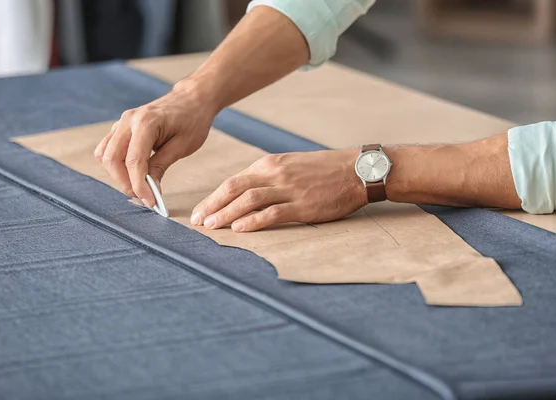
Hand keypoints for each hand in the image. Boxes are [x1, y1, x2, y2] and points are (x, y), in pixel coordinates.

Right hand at [94, 82, 215, 206]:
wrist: (192, 99)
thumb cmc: (192, 120)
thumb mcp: (182, 146)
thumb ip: (161, 166)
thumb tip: (149, 189)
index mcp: (146, 122)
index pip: (134, 160)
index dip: (139, 185)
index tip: (150, 202)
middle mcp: (128, 120)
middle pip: (112, 158)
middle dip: (125, 182)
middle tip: (144, 197)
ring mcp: (122, 122)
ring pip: (105, 155)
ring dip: (117, 175)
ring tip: (138, 186)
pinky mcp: (121, 128)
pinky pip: (107, 149)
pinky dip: (115, 165)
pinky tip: (132, 174)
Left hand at [191, 150, 366, 231]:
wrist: (357, 170)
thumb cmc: (324, 170)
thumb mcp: (291, 165)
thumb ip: (269, 177)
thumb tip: (246, 193)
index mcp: (270, 164)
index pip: (234, 181)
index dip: (214, 197)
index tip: (201, 211)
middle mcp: (276, 174)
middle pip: (234, 188)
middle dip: (212, 206)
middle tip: (197, 222)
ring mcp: (289, 189)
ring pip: (249, 200)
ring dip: (226, 214)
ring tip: (211, 226)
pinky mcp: (303, 205)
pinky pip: (273, 212)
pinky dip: (253, 221)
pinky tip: (239, 229)